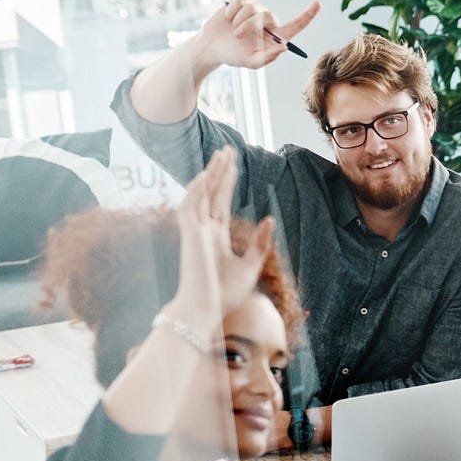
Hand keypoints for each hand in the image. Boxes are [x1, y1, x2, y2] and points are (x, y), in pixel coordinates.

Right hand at [168, 148, 275, 326]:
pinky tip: (207, 175)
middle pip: (212, 193)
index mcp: (216, 237)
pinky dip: (197, 190)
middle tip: (227, 149)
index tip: (234, 164)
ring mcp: (195, 232)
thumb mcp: (250, 267)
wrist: (206, 311)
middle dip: (220, 171)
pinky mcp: (190, 237)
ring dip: (210, 174)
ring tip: (221, 154)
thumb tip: (269, 219)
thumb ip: (260, 244)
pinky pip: (191, 207)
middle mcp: (204, 230)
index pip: (221, 202)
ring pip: (201, 194)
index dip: (227, 182)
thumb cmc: (225, 295)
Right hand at [197, 0, 319, 69]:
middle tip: (238, 36)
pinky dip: (232, 11)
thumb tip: (284, 47)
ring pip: (253, 8)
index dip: (308, 15)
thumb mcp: (252, 62)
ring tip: (233, 30)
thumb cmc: (235, 56)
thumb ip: (268, 57)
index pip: (296, 25)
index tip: (318, 4)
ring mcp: (256, 10)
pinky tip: (228, 19)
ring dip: (239, 20)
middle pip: (267, 17)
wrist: (213, 47)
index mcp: (276, 36)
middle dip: (249, 26)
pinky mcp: (243, 2)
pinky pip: (242, 1)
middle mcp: (269, 22)